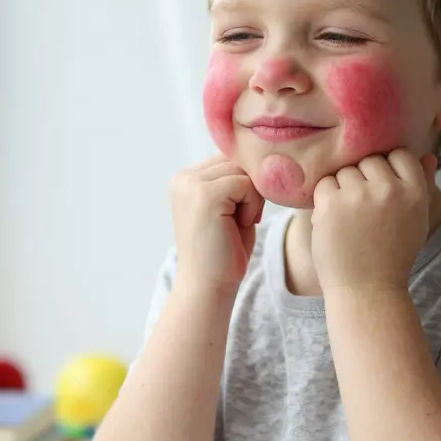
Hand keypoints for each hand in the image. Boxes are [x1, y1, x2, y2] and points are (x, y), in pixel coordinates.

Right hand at [169, 155, 265, 287]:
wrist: (209, 287)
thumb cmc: (224, 252)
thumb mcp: (228, 207)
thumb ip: (234, 179)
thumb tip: (257, 153)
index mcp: (185, 179)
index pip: (228, 159)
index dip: (244, 184)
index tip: (238, 213)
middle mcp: (183, 177)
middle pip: (237, 161)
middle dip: (249, 189)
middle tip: (240, 220)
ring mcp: (191, 184)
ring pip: (244, 171)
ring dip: (252, 198)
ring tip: (238, 223)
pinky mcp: (204, 194)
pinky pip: (246, 184)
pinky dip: (252, 205)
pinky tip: (241, 224)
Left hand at [311, 150, 437, 292]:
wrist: (366, 290)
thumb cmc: (393, 257)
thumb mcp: (417, 221)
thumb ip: (424, 185)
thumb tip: (428, 155)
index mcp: (415, 192)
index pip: (400, 154)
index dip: (387, 168)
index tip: (381, 189)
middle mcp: (389, 189)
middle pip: (369, 160)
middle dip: (363, 179)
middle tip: (362, 209)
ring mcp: (359, 195)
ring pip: (345, 171)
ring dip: (343, 189)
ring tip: (348, 217)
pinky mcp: (332, 203)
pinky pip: (325, 183)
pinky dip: (325, 199)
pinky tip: (333, 220)